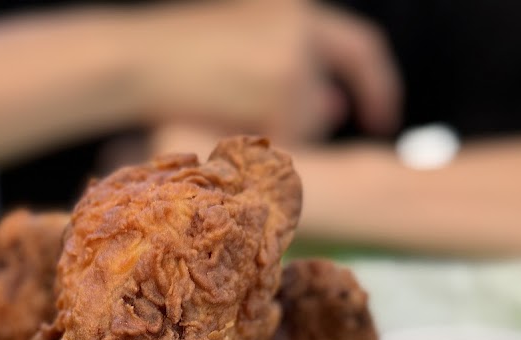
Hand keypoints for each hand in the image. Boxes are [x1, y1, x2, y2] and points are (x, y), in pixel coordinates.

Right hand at [136, 0, 401, 143]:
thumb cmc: (174, 66)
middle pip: (328, 98)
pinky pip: (288, 138)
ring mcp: (297, 53)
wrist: (138, 59)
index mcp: (293, 11)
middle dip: (317, 120)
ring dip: (273, 135)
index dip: (375, 84)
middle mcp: (303, 25)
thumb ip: (289, 78)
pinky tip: (222, 127)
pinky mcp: (284, 82)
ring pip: (306, 124)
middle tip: (317, 138)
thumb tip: (336, 110)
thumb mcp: (242, 63)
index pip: (356, 49)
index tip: (382, 119)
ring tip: (221, 119)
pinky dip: (259, 145)